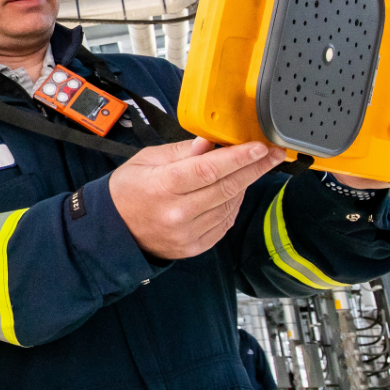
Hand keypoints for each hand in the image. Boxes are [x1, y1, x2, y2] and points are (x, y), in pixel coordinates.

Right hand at [108, 138, 283, 260]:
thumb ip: (181, 152)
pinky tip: (233, 192)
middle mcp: (177, 213)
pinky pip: (225, 223)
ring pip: (230, 205)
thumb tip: (211, 142)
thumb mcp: (146, 161)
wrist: (114, 230)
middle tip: (275, 153)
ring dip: (244, 185)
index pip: (208, 170)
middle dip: (255, 168)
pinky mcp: (194, 247)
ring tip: (248, 170)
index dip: (238, 158)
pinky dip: (233, 205)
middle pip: (226, 187)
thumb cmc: (128, 190)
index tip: (261, 146)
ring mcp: (187, 233)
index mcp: (162, 186)